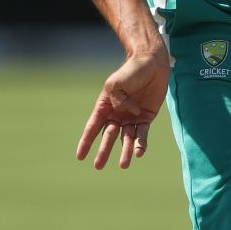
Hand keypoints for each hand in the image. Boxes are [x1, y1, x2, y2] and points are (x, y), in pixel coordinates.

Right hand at [76, 49, 170, 169]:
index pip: (93, 127)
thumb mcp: (115, 84)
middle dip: (103, 151)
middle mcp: (117, 115)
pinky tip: (139, 153)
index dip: (86, 141)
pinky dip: (141, 144)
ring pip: (126, 139)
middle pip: (108, 137)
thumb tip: (131, 115)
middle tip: (98, 166)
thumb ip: (118, 102)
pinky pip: (142, 134)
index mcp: (105, 106)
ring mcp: (132, 118)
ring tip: (123, 165)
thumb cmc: (129, 71)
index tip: (80, 156)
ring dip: (125, 152)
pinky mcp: (146, 118)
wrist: (150, 63)